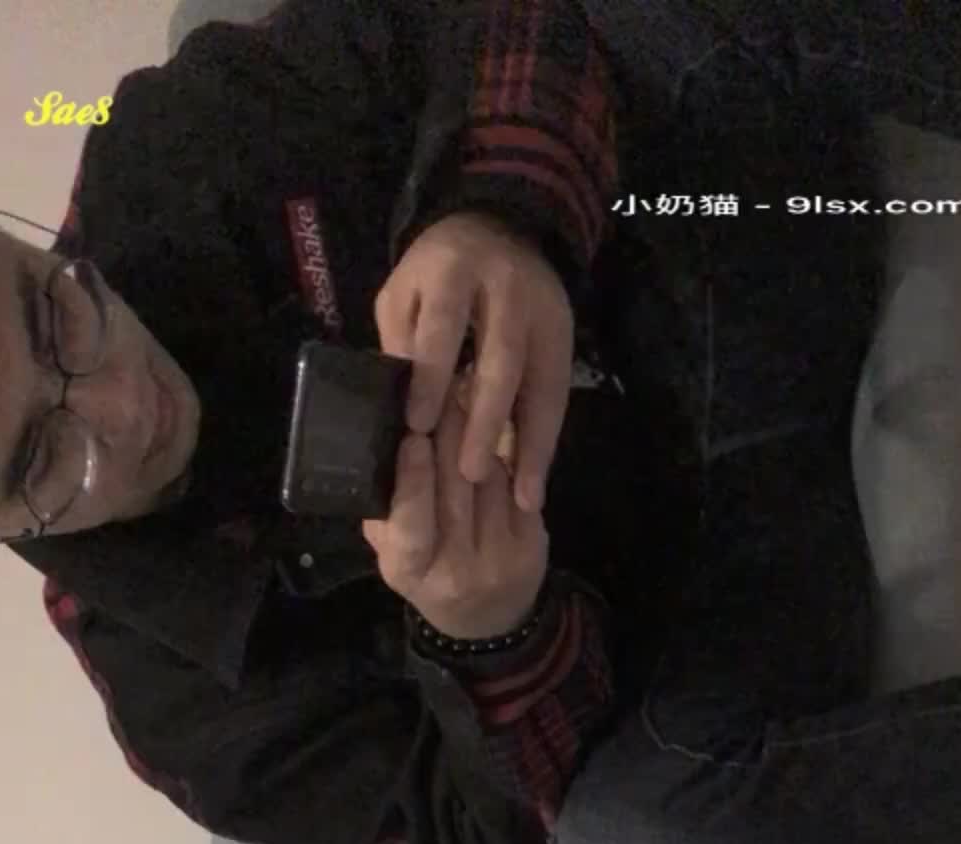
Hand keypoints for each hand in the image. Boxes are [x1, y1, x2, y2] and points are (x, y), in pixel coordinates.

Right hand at [361, 379, 548, 641]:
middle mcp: (457, 569)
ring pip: (489, 480)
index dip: (413, 478)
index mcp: (411, 571)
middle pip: (455, 490)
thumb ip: (385, 511)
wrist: (489, 620)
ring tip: (465, 393)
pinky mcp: (533, 545)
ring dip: (477, 433)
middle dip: (447, 434)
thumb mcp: (394, 554)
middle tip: (441, 385)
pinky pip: (517, 486)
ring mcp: (499, 558)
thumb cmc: (430, 575)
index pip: (411, 524)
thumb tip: (383, 448)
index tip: (412, 435)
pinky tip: (491, 427)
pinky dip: (503, 454)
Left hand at [373, 210, 573, 515]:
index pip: (442, 327)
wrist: (500, 227)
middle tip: (471, 473)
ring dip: (531, 443)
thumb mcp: (403, 293)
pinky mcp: (565, 338)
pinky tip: (536, 486)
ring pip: (542, 384)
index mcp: (454, 271)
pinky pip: (559, 398)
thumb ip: (400, 342)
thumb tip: (395, 411)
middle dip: (488, 420)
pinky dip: (547, 444)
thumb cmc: (436, 274)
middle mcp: (506, 290)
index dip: (431, 377)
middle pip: (501, 359)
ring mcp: (544, 314)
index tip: (418, 427)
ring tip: (520, 497)